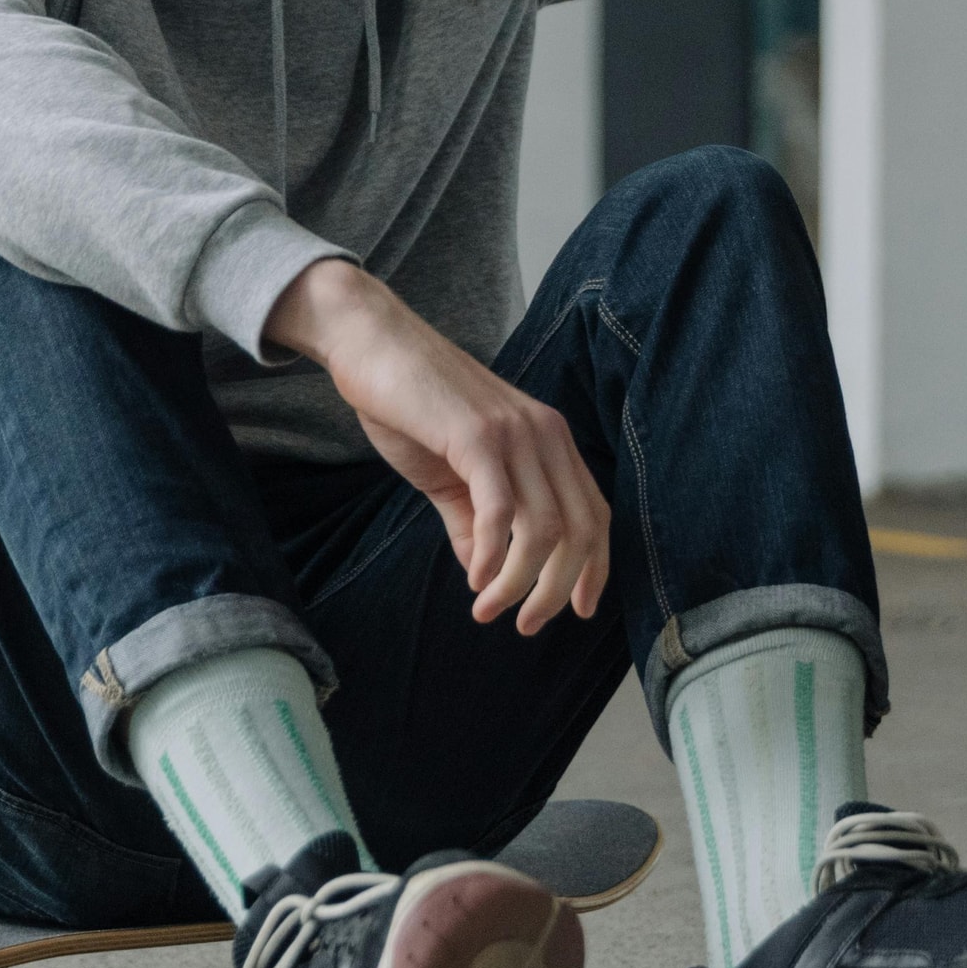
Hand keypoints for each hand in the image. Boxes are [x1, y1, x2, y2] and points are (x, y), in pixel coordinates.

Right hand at [262, 260, 609, 630]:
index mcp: (549, 439)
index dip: (595, 568)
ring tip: (490, 610)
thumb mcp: (450, 473)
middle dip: (558, 590)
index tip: (578, 611)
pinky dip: (493, 556)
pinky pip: (501, 511)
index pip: (594, 513)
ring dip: (520, 583)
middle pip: (579, 530)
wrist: (371, 343)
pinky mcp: (476, 435)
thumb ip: (473, 522)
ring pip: (545, 528)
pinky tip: (474, 578)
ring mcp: (514, 432)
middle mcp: (545, 433)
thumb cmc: (409, 403)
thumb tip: (486, 574)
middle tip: (525, 624)